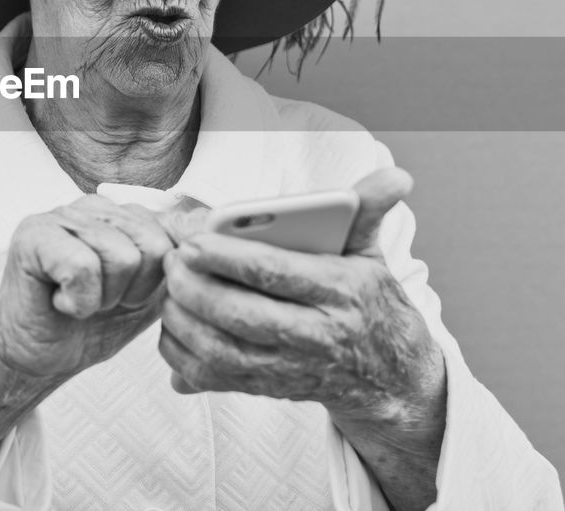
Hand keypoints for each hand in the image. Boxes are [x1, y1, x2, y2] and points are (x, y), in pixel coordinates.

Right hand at [0, 194, 199, 379]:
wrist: (39, 359)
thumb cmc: (91, 324)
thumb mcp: (152, 294)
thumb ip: (181, 260)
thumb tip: (214, 224)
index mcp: (125, 214)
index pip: (176, 230)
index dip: (162, 279)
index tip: (132, 296)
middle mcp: (96, 205)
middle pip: (154, 245)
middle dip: (134, 290)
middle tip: (102, 300)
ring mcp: (62, 214)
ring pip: (121, 256)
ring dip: (104, 298)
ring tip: (81, 300)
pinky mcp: (34, 233)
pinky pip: (83, 268)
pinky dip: (78, 301)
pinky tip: (62, 302)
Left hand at [158, 168, 444, 427]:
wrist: (386, 374)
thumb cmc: (367, 300)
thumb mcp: (371, 251)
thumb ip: (369, 207)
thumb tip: (396, 176)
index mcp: (340, 291)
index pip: (273, 271)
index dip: (226, 256)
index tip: (192, 240)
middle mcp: (317, 335)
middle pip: (242, 315)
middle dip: (196, 287)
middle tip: (171, 261)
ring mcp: (292, 367)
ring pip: (224, 352)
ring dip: (184, 322)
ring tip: (168, 290)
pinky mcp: (270, 389)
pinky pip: (216, 379)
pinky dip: (183, 356)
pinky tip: (173, 327)